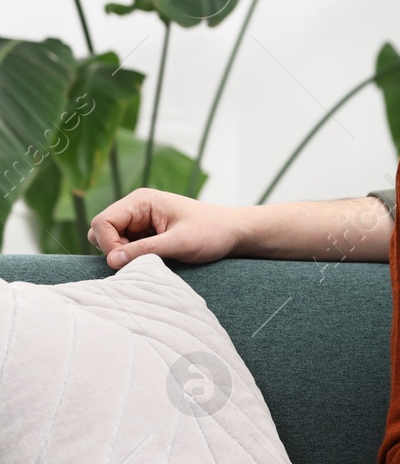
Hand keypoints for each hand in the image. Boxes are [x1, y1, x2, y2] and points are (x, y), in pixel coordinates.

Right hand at [87, 188, 241, 268]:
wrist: (234, 232)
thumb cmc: (211, 232)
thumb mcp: (179, 242)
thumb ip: (145, 250)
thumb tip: (112, 261)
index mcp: (141, 201)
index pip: (102, 222)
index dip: (108, 244)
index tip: (125, 262)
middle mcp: (136, 208)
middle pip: (102, 232)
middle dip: (114, 250)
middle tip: (142, 260)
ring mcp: (140, 221)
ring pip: (112, 242)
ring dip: (125, 255)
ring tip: (153, 259)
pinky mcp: (146, 234)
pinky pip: (126, 248)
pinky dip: (134, 257)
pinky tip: (156, 260)